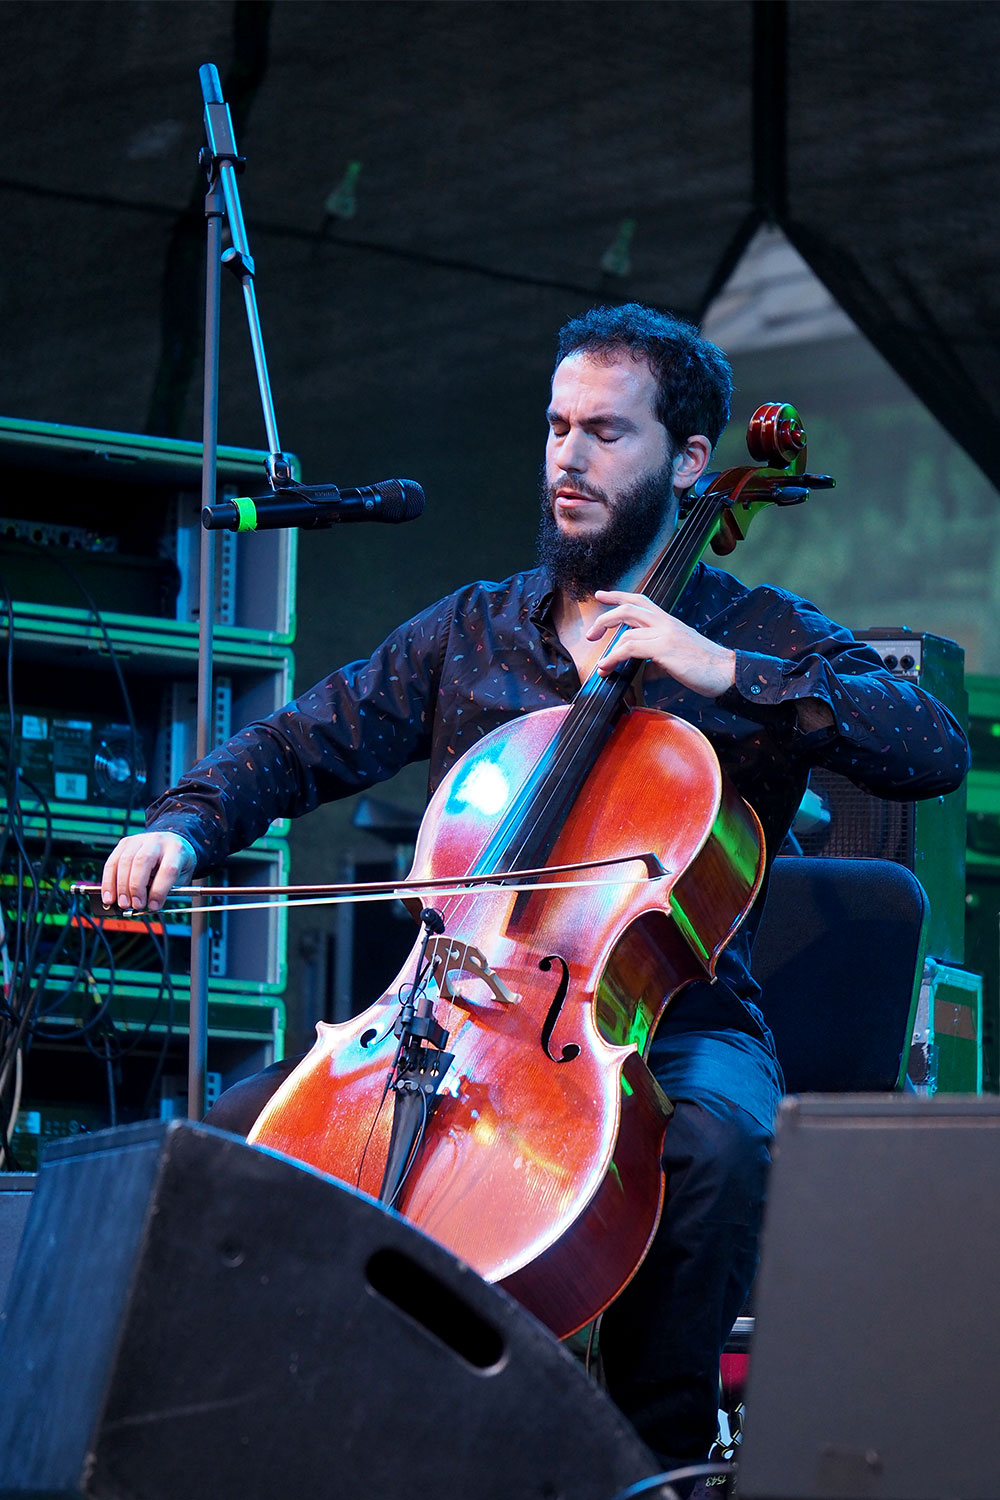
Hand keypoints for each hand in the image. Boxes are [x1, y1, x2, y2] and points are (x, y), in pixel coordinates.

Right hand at [101, 832, 195, 912]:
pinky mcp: (124, 843)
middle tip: (135, 905)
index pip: (168, 869)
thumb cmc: (176, 862)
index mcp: (176, 849)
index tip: (153, 906)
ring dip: (120, 887)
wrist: (170, 841)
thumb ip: (166, 890)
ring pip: (124, 861)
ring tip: (123, 904)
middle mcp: (157, 841)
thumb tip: (148, 906)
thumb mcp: (180, 876)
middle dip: (136, 887)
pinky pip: (112, 863)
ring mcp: (139, 840)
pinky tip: (109, 896)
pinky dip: (108, 882)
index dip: (159, 890)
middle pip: (143, 861)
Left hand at [588, 589, 736, 697]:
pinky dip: (614, 657)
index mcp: (669, 621)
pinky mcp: (664, 648)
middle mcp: (666, 623)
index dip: (618, 595)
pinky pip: (630, 648)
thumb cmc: (705, 666)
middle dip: (605, 618)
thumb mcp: (677, 657)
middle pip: (629, 608)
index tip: (601, 594)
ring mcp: (665, 634)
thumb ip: (656, 660)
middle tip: (591, 633)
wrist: (726, 672)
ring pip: (626, 629)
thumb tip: (642, 671)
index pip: (640, 600)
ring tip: (601, 665)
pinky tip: (608, 666)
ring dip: (607, 648)